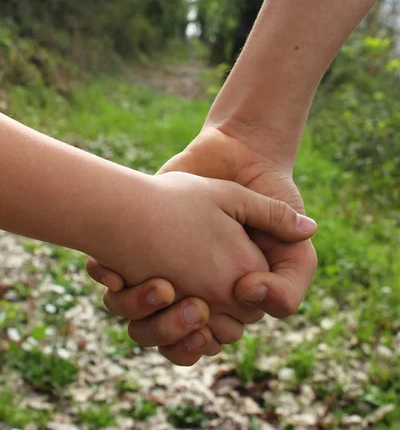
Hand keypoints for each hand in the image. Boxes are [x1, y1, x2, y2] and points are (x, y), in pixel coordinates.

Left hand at [88, 127, 316, 364]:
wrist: (238, 155)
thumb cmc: (267, 202)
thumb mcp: (289, 244)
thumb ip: (290, 279)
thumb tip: (252, 293)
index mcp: (224, 299)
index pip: (205, 342)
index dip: (200, 339)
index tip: (206, 312)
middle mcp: (191, 289)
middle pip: (166, 339)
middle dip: (170, 330)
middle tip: (188, 303)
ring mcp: (162, 270)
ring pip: (138, 321)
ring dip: (141, 313)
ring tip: (159, 286)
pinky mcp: (139, 249)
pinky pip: (114, 285)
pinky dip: (112, 284)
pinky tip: (116, 271)